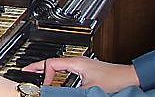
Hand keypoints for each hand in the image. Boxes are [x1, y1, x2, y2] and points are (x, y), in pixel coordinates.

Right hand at [22, 57, 139, 92]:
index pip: (51, 63)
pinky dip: (58, 74)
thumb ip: (68, 92)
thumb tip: (55, 93)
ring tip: (38, 75)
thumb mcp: (87, 89)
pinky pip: (67, 69)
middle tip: (26, 71)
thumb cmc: (113, 80)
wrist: (129, 78)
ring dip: (48, 70)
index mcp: (76, 62)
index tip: (40, 86)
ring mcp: (83, 65)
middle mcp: (79, 61)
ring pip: (60, 65)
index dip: (42, 73)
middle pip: (53, 61)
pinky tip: (57, 80)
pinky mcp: (88, 70)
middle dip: (39, 67)